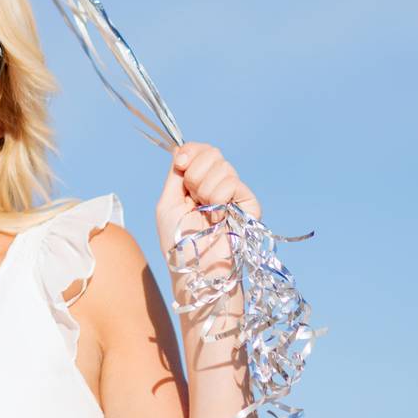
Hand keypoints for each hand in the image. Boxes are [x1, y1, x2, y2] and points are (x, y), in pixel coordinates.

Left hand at [155, 141, 261, 261]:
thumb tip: (181, 148)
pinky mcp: (250, 205)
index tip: (180, 163)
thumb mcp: (168, 203)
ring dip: (205, 190)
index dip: (191, 151)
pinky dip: (219, 198)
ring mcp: (234, 195)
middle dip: (195, 173)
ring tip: (205, 213)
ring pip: (222, 167)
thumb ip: (176, 175)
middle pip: (212, 153)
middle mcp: (217, 185)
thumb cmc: (180, 242)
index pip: (200, 150)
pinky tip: (218, 217)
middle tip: (192, 199)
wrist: (198, 269)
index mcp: (196, 183)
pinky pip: (233, 183)